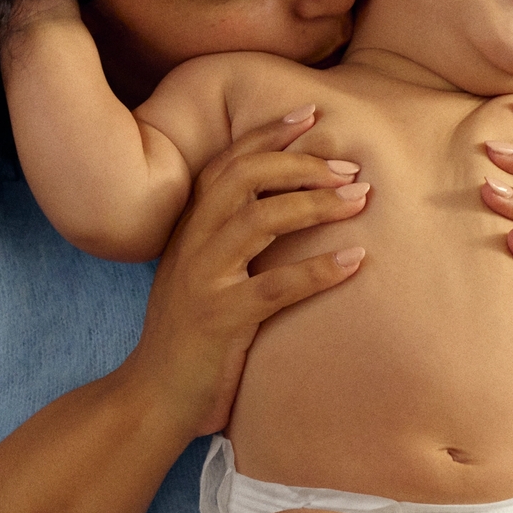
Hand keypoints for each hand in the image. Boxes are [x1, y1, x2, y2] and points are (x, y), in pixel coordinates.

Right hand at [127, 108, 368, 436]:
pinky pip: (277, 286)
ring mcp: (204, 280)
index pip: (226, 165)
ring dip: (315, 203)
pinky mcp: (221, 319)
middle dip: (300, 164)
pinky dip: (320, 269)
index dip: (267, 135)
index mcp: (188, 230)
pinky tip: (356, 260)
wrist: (152, 397)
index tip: (310, 115)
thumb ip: (225, 243)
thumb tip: (280, 211)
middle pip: (243, 178)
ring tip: (360, 198)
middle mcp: (191, 245)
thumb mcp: (199, 277)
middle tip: (349, 166)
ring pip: (260, 219)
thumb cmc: (188, 339)